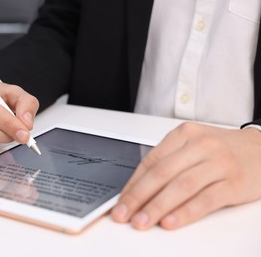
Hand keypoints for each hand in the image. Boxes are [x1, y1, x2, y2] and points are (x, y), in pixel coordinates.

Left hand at [111, 122, 260, 229]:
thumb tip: (138, 189)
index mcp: (185, 134)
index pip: (151, 161)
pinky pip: (205, 200)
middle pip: (162, 173)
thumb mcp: (192, 147)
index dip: (133, 184)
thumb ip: (168, 164)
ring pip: (181, 186)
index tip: (121, 201)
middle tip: (123, 214)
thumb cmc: (221, 150)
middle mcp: (201, 145)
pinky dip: (185, 212)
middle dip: (138, 197)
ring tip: (141, 221)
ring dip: (157, 207)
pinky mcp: (234, 182)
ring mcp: (219, 163)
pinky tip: (170, 222)